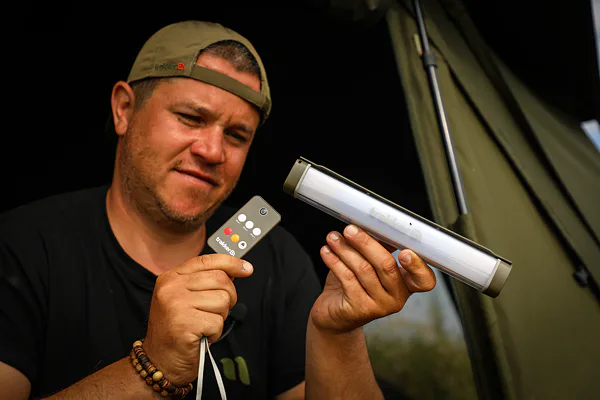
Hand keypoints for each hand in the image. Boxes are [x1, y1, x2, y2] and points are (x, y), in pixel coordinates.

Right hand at [142, 254, 252, 385]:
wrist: (160, 361)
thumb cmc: (178, 330)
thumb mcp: (186, 297)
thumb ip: (205, 281)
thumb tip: (236, 270)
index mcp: (171, 277)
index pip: (207, 260)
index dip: (232, 262)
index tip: (246, 269)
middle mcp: (171, 287)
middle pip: (221, 279)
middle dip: (228, 297)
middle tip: (215, 312)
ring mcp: (176, 304)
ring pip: (223, 300)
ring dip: (220, 317)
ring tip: (204, 325)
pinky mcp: (184, 323)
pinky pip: (217, 322)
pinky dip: (215, 332)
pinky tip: (202, 335)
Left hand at [311, 224, 435, 333]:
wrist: (334, 314)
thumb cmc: (354, 285)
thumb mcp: (370, 264)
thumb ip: (379, 247)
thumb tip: (376, 224)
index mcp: (406, 285)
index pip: (424, 280)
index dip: (418, 266)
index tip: (404, 251)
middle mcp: (397, 298)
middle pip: (386, 265)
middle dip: (366, 243)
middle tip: (350, 229)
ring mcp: (379, 306)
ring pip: (363, 269)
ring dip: (345, 249)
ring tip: (333, 237)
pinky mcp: (359, 309)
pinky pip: (347, 278)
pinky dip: (334, 261)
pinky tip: (326, 251)